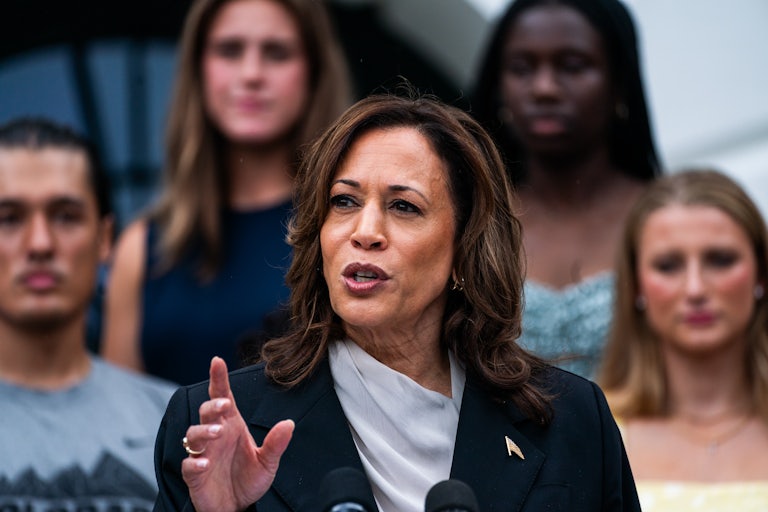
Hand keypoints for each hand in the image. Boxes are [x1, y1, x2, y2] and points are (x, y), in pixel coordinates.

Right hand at [181, 357, 293, 511]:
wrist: (236, 508)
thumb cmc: (249, 480)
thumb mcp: (267, 462)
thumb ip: (276, 444)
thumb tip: (289, 423)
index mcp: (232, 426)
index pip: (223, 397)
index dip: (218, 378)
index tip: (217, 361)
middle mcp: (215, 436)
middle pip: (206, 411)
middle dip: (212, 405)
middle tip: (224, 404)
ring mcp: (203, 454)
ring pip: (193, 434)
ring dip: (204, 431)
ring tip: (217, 432)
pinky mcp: (195, 474)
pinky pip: (189, 464)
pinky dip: (195, 462)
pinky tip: (206, 463)